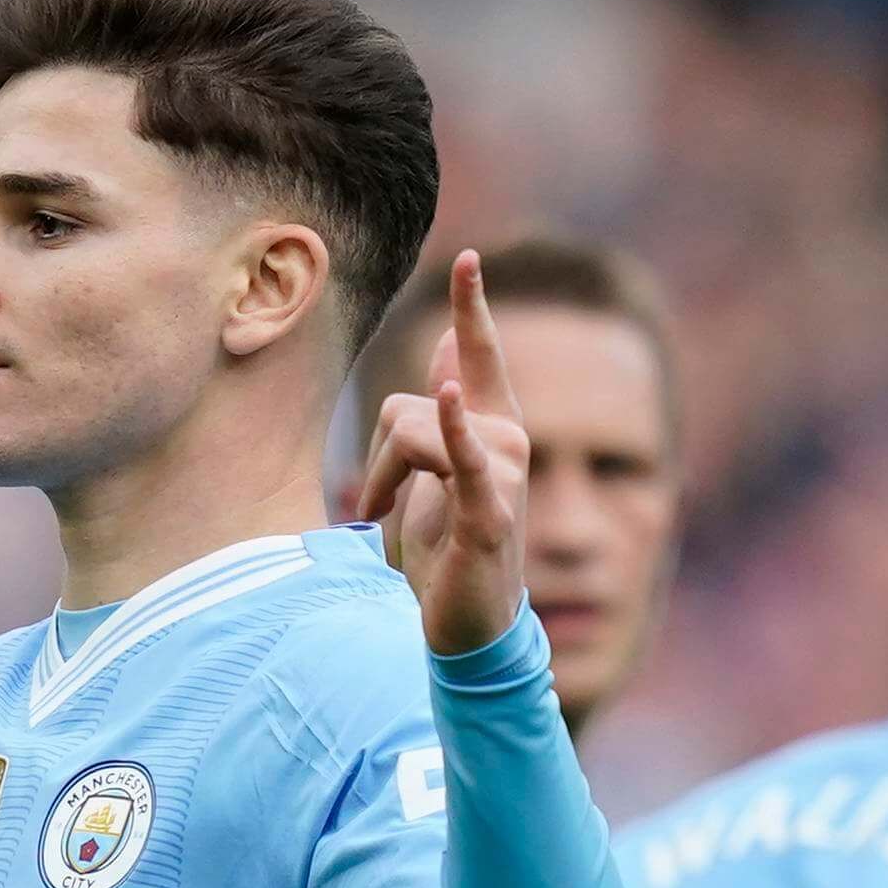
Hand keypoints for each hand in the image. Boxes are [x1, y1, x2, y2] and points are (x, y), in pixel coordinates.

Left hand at [353, 249, 530, 656]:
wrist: (467, 627)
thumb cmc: (451, 552)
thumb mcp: (443, 470)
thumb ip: (448, 409)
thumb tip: (449, 351)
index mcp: (495, 427)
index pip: (482, 353)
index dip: (472, 307)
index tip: (467, 260)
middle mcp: (509, 441)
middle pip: (406, 405)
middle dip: (379, 454)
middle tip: (381, 502)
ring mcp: (502, 476)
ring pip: (408, 430)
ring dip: (381, 480)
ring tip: (389, 519)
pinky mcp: (487, 513)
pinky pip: (460, 458)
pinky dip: (453, 429)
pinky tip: (451, 397)